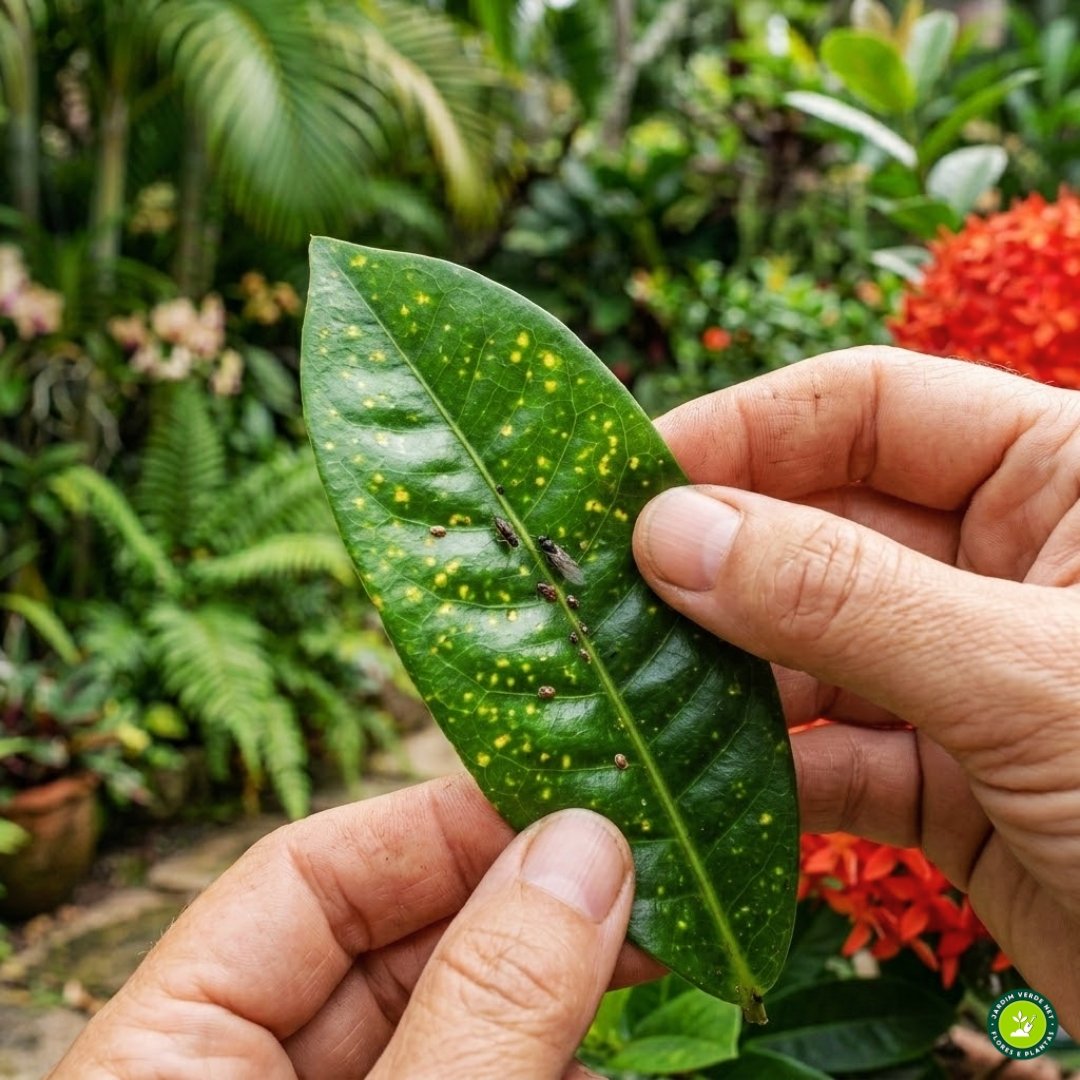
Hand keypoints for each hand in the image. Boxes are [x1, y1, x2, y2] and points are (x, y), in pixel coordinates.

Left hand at [50, 774, 653, 1078]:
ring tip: (656, 942)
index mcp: (168, 1053)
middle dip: (521, 904)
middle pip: (392, 942)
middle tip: (642, 870)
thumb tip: (584, 849)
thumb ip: (480, 1008)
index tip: (567, 797)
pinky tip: (621, 1048)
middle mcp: (240, 1075)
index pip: (305, 877)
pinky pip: (479, 1077)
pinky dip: (549, 1061)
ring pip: (452, 1018)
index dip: (439, 823)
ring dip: (554, 984)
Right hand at [633, 346, 1079, 1025]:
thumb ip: (843, 599)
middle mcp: (1008, 563)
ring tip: (626, 694)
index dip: (743, 434)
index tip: (629, 483)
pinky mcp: (953, 783)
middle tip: (599, 597)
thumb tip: (670, 533)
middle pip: (821, 532)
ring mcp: (972, 675)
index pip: (869, 409)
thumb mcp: (1030, 677)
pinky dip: (770, 776)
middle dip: (714, 569)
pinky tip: (698, 787)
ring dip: (726, 680)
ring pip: (813, 652)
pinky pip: (837, 759)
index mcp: (1062, 477)